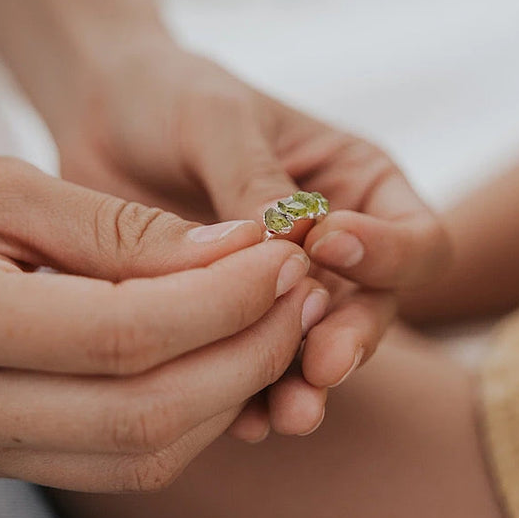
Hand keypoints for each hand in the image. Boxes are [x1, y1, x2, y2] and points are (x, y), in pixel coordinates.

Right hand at [0, 145, 324, 490]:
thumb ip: (116, 227)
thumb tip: (234, 255)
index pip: (126, 336)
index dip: (224, 301)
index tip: (284, 255)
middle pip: (147, 417)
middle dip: (246, 356)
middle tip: (298, 291)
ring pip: (140, 456)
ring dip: (227, 394)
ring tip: (271, 320)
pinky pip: (112, 458)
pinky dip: (182, 415)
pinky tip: (213, 354)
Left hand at [52, 41, 449, 438]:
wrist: (101, 118)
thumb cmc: (173, 97)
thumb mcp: (219, 121)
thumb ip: (257, 184)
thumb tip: (298, 249)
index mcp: (358, 188)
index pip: (417, 239)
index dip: (389, 254)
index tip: (330, 243)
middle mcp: (337, 251)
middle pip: (377, 311)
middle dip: (351, 340)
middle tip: (322, 364)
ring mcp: (284, 295)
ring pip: (318, 352)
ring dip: (306, 384)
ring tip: (288, 412)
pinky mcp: (232, 325)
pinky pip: (253, 370)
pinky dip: (248, 396)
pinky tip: (237, 420)